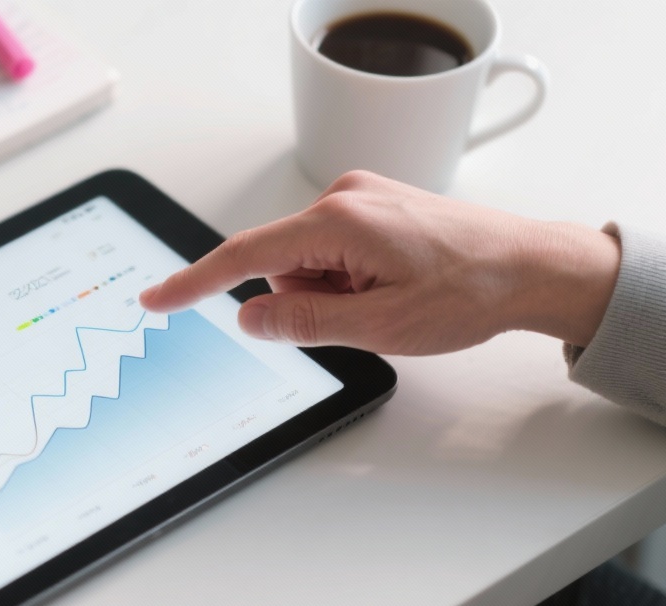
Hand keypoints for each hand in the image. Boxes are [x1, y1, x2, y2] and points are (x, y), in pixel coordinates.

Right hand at [140, 171, 620, 354]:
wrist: (533, 267)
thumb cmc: (470, 290)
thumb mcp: (379, 325)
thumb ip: (302, 322)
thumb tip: (248, 317)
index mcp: (337, 223)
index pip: (244, 258)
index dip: (193, 283)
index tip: (155, 299)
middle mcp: (343, 198)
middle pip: (281, 266)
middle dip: (307, 300)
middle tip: (368, 315)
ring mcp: (360, 198)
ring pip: (307, 263)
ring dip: (333, 292)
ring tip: (391, 298)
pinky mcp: (373, 206)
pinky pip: (332, 251)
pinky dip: (348, 277)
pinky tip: (394, 284)